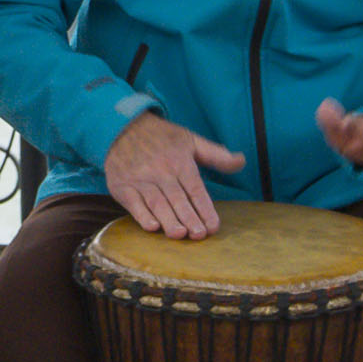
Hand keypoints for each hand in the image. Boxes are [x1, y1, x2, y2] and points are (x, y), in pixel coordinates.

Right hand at [103, 112, 244, 239]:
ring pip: (157, 203)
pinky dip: (141, 215)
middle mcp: (161, 171)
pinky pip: (133, 203)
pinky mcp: (122, 185)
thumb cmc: (160, 137)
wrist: (121, 126)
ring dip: (168, 219)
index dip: (205, 209)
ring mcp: (140, 179)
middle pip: (177, 199)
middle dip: (189, 218)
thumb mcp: (190, 140)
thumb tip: (241, 161)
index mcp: (180, 162)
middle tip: (199, 235)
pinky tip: (152, 227)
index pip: (196, 189)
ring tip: (179, 234)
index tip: (214, 226)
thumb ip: (216, 154)